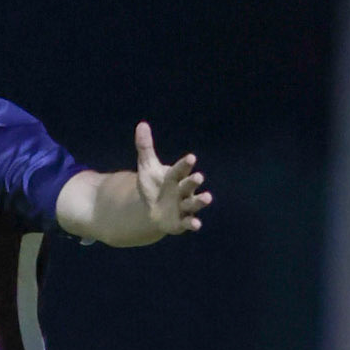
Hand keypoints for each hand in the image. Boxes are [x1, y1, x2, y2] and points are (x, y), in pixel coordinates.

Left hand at [134, 120, 210, 234]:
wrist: (152, 210)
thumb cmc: (154, 186)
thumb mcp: (147, 167)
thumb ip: (145, 148)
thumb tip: (141, 124)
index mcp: (176, 176)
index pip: (180, 169)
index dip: (185, 164)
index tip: (191, 158)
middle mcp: (183, 190)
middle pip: (189, 185)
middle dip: (193, 181)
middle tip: (198, 177)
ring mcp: (184, 206)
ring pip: (194, 203)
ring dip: (201, 201)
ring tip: (208, 197)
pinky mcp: (181, 222)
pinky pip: (188, 222)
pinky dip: (193, 223)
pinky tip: (196, 225)